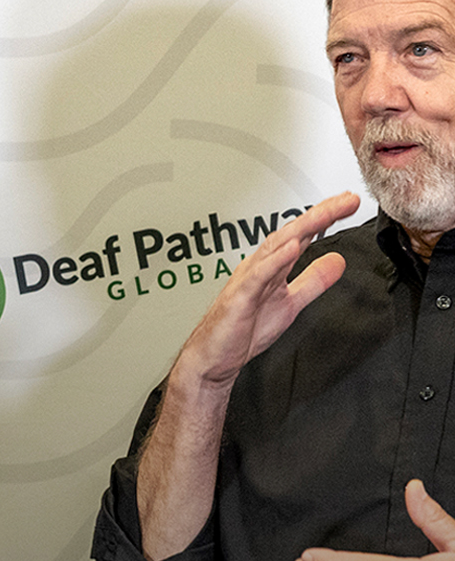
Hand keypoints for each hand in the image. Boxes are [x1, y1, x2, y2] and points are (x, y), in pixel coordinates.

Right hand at [175, 192, 356, 389]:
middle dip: (319, 215)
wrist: (213, 360)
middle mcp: (257, 267)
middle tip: (346, 200)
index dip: (325, 218)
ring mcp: (247, 280)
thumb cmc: (241, 332)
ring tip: (324, 213)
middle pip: (290, 233)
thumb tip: (337, 262)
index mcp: (270, 267)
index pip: (300, 236)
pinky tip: (291, 248)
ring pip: (275, 247)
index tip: (348, 204)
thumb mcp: (290, 303)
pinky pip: (257, 276)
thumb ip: (313, 281)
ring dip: (300, 228)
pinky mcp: (238, 298)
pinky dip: (274, 260)